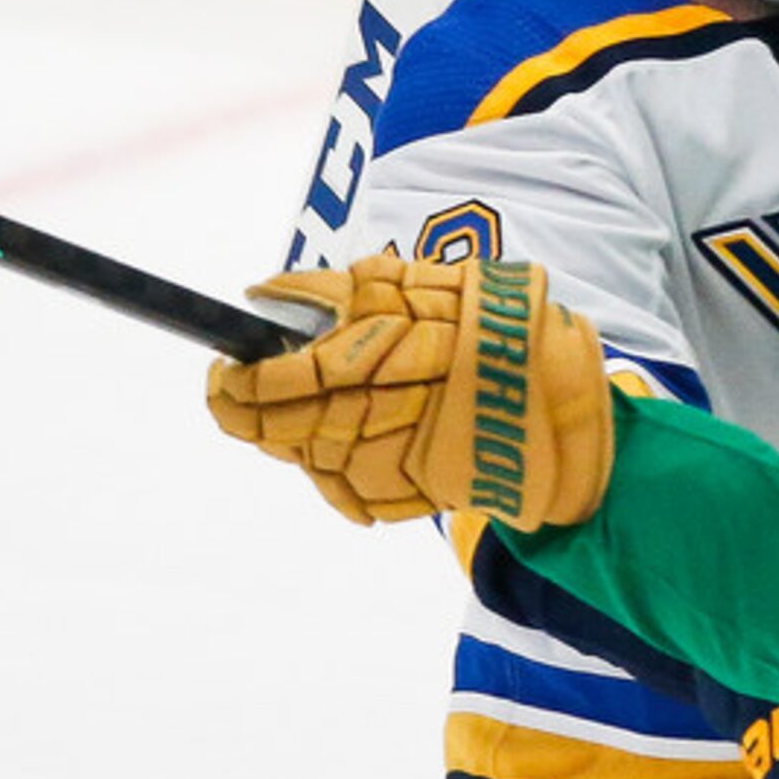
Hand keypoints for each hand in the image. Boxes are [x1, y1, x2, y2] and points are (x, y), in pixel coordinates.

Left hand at [205, 253, 612, 528]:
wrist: (558, 393)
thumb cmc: (485, 322)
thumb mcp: (409, 283)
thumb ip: (332, 291)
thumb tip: (257, 294)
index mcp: (365, 356)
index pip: (271, 381)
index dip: (234, 384)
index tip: (219, 372)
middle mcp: (369, 414)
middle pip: (279, 428)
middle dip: (250, 412)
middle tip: (238, 391)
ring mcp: (386, 461)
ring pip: (310, 460)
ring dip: (296, 439)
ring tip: (309, 411)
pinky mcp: (408, 495)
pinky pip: (350, 491)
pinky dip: (339, 472)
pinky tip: (354, 444)